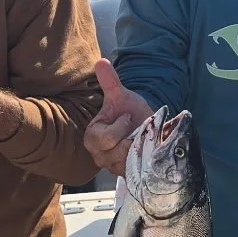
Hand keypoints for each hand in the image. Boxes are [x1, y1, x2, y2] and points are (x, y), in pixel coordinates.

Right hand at [84, 58, 153, 175]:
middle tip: (136, 130)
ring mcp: (111, 167)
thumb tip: (101, 61)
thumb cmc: (129, 110)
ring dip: (139, 149)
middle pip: (115, 153)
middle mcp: (98, 155)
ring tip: (140, 139)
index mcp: (92, 136)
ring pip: (126, 162)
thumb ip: (110, 81)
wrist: (143, 124)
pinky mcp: (124, 174)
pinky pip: (135, 171)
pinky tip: (145, 151)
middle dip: (131, 140)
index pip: (104, 138)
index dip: (119, 127)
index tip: (127, 117)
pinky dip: (143, 160)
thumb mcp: (121, 95)